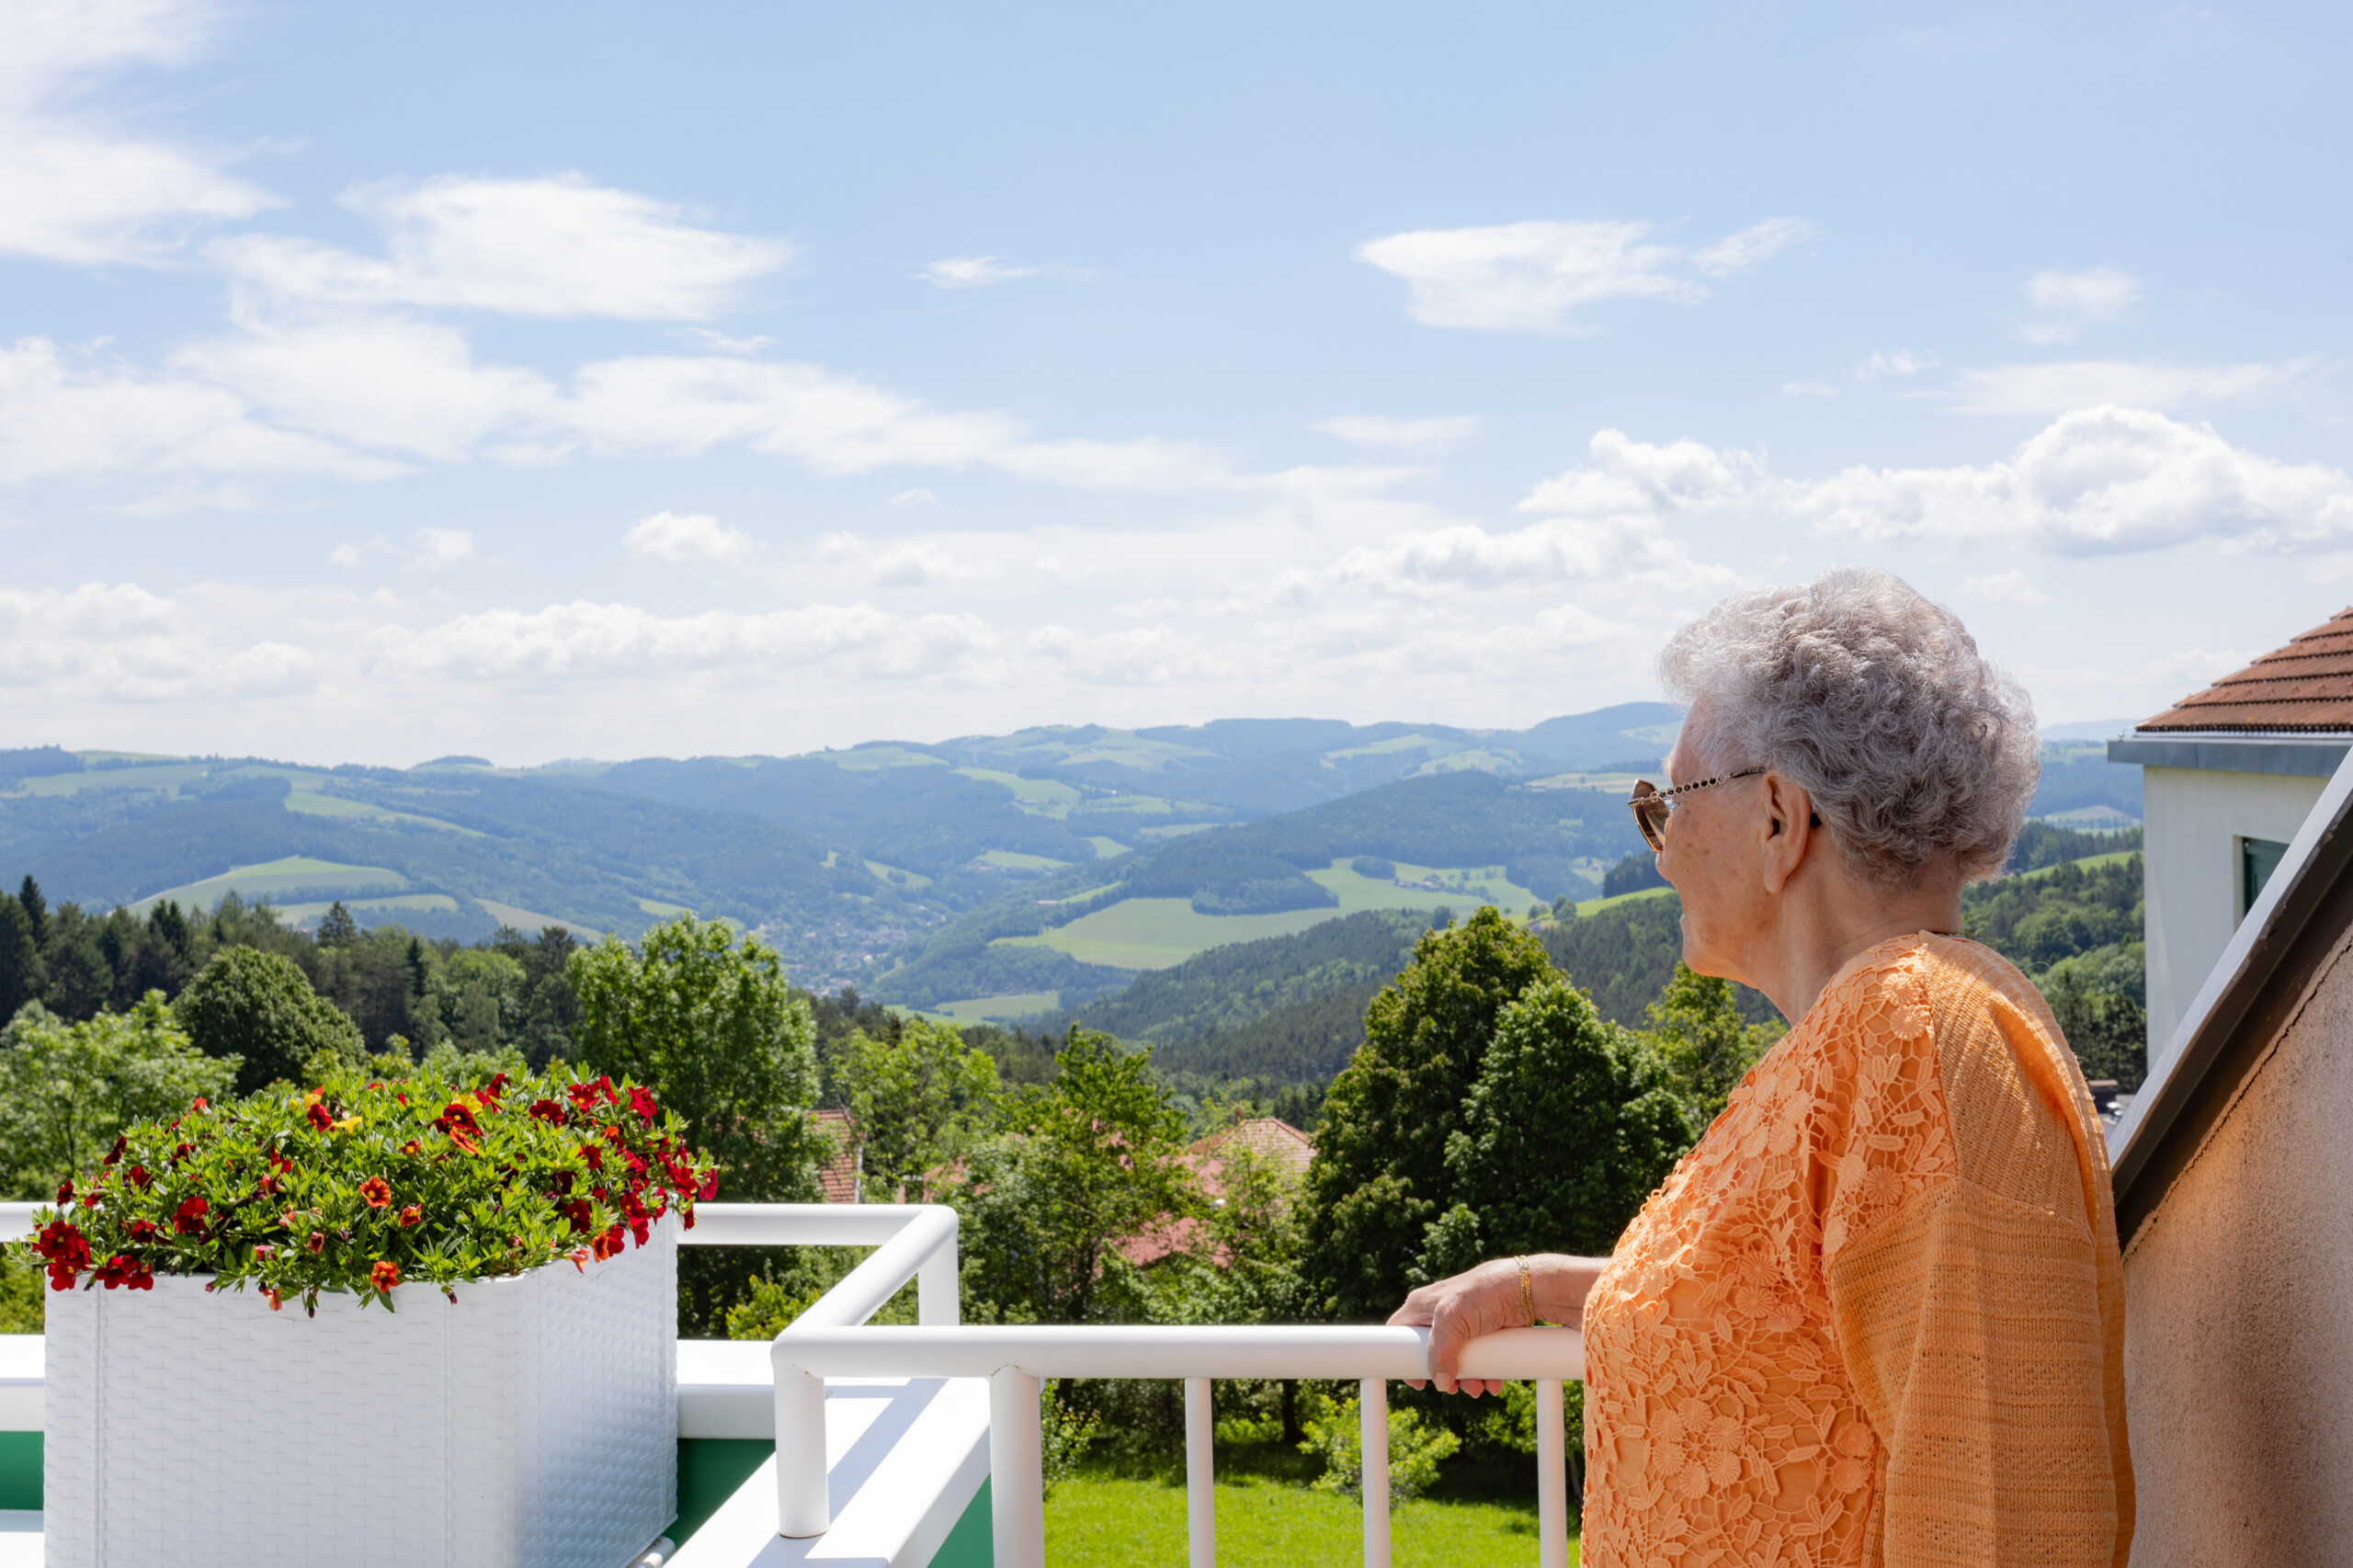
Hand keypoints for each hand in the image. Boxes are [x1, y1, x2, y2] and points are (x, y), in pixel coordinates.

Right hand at [1386, 1257, 1526, 1397]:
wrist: (1526, 1290)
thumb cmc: (1484, 1292)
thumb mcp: (1452, 1317)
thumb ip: (1439, 1351)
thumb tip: (1440, 1382)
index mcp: (1422, 1306)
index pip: (1401, 1335)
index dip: (1404, 1359)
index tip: (1418, 1382)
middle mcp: (1440, 1316)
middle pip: (1432, 1354)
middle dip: (1444, 1375)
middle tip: (1454, 1388)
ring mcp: (1463, 1326)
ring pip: (1456, 1361)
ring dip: (1466, 1379)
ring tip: (1479, 1387)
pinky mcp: (1483, 1333)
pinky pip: (1477, 1360)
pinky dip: (1484, 1374)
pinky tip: (1492, 1381)